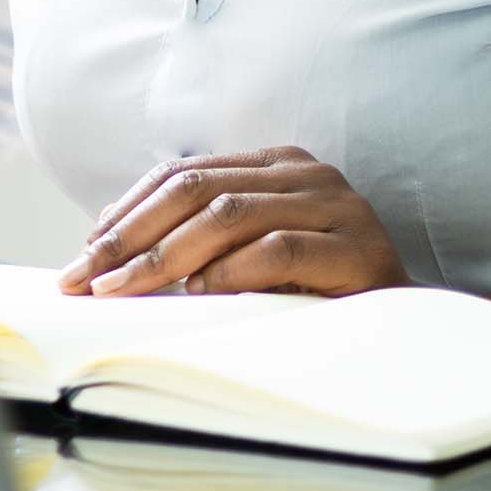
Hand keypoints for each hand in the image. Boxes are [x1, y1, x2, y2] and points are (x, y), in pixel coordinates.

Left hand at [59, 145, 409, 298]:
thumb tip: (107, 251)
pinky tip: (196, 292)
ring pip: (229, 214)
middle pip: (196, 189)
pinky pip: (278, 249)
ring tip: (124, 288)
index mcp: (275, 164)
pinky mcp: (358, 246)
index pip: (183, 174)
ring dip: (165, 255)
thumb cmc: (318, 290)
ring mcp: (336, 204)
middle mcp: (306, 173)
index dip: (127, 210)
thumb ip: (200, 240)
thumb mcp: (252, 255)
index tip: (83, 253)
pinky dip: (229, 271)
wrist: (407, 326)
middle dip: (131, 236)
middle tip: (87, 278)